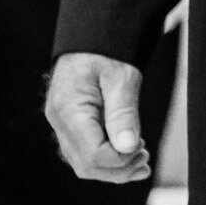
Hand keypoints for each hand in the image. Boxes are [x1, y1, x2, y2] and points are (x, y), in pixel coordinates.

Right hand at [46, 52, 153, 183]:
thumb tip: (127, 147)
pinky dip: (106, 159)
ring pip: (84, 163)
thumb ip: (123, 113)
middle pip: (86, 165)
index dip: (120, 160)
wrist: (93, 35)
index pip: (92, 154)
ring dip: (113, 168)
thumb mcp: (122, 78)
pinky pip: (84, 152)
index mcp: (68, 110)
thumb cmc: (106, 51)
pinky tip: (128, 155)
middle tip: (146, 159)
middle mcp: (59, 121)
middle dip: (118, 169)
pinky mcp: (70, 124)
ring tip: (141, 159)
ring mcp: (61, 124)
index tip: (143, 149)